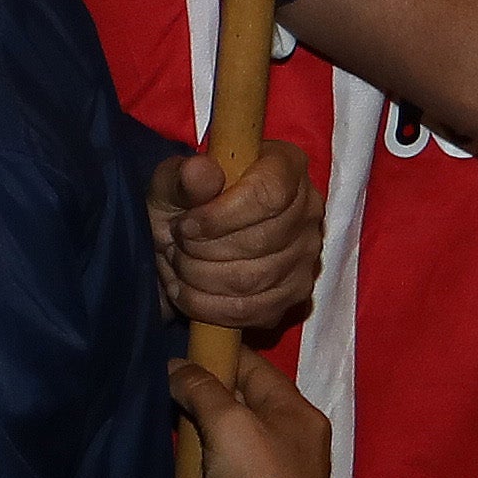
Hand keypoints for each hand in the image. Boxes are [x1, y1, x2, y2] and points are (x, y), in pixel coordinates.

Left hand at [146, 133, 322, 335]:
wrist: (178, 244)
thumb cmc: (180, 205)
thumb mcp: (169, 185)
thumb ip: (182, 177)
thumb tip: (201, 171)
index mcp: (285, 166)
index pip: (270, 193)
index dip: (222, 215)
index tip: (186, 225)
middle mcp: (308, 209)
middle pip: (262, 241)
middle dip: (204, 249)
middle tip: (176, 244)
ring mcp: (307, 255)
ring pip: (255, 280)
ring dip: (202, 277)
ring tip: (180, 263)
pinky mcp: (295, 293)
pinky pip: (254, 310)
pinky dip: (209, 306)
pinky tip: (188, 291)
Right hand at [177, 333, 338, 477]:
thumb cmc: (256, 475)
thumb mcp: (227, 421)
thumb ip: (201, 387)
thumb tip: (175, 367)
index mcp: (300, 413)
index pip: (256, 367)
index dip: (219, 354)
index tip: (182, 350)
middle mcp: (297, 438)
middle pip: (246, 400)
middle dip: (209, 392)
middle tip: (170, 387)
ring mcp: (282, 471)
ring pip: (236, 432)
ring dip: (206, 425)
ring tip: (172, 419)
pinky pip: (232, 461)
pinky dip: (210, 454)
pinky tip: (189, 456)